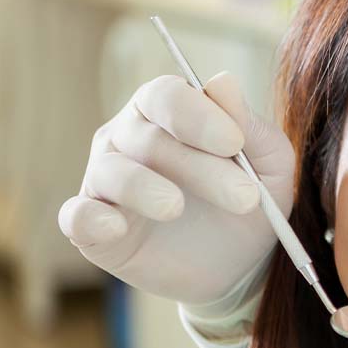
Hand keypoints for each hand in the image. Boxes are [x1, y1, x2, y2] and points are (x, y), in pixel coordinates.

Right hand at [58, 72, 292, 306]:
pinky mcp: (93, 228)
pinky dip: (91, 218)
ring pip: (112, 171)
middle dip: (200, 167)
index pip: (167, 95)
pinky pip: (78, 215)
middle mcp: (128, 138)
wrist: (238, 266)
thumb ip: (250, 128)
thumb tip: (222, 81)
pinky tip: (115, 227)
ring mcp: (106, 181)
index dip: (197, 116)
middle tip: (245, 198)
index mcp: (169, 113)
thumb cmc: (250, 201)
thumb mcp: (269, 166)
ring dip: (145, 188)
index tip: (233, 144)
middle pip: (149, 138)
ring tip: (176, 208)